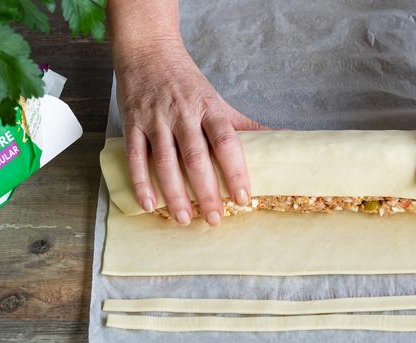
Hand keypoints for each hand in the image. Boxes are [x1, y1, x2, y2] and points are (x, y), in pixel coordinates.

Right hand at [114, 39, 266, 226]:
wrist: (148, 50)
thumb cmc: (187, 81)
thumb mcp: (218, 99)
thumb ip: (244, 124)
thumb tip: (282, 138)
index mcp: (209, 108)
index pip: (226, 142)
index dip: (235, 171)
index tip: (243, 198)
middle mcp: (183, 114)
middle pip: (196, 158)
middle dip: (207, 191)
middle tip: (215, 219)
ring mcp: (156, 120)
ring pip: (166, 161)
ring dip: (175, 193)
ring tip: (184, 218)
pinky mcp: (132, 124)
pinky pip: (136, 157)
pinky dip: (141, 182)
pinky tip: (149, 204)